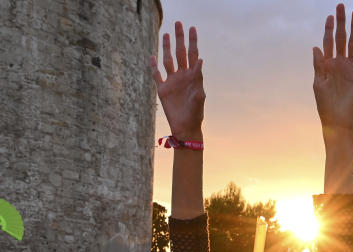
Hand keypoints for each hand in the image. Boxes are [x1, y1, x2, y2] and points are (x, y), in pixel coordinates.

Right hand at [151, 22, 204, 139]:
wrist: (185, 127)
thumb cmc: (196, 114)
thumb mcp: (199, 97)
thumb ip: (199, 79)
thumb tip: (200, 60)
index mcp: (193, 76)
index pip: (193, 54)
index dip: (193, 41)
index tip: (192, 28)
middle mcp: (182, 76)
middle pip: (180, 53)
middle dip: (179, 39)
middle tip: (178, 23)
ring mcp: (172, 81)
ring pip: (168, 60)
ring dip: (166, 47)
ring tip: (165, 34)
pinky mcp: (163, 90)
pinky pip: (157, 75)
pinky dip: (153, 66)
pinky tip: (151, 57)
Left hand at [312, 4, 352, 133]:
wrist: (337, 119)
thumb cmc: (325, 103)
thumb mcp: (319, 83)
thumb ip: (319, 65)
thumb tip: (315, 46)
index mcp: (327, 63)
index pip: (328, 42)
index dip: (328, 29)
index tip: (330, 16)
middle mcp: (339, 62)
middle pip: (340, 38)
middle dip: (341, 22)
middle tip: (341, 6)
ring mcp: (350, 67)